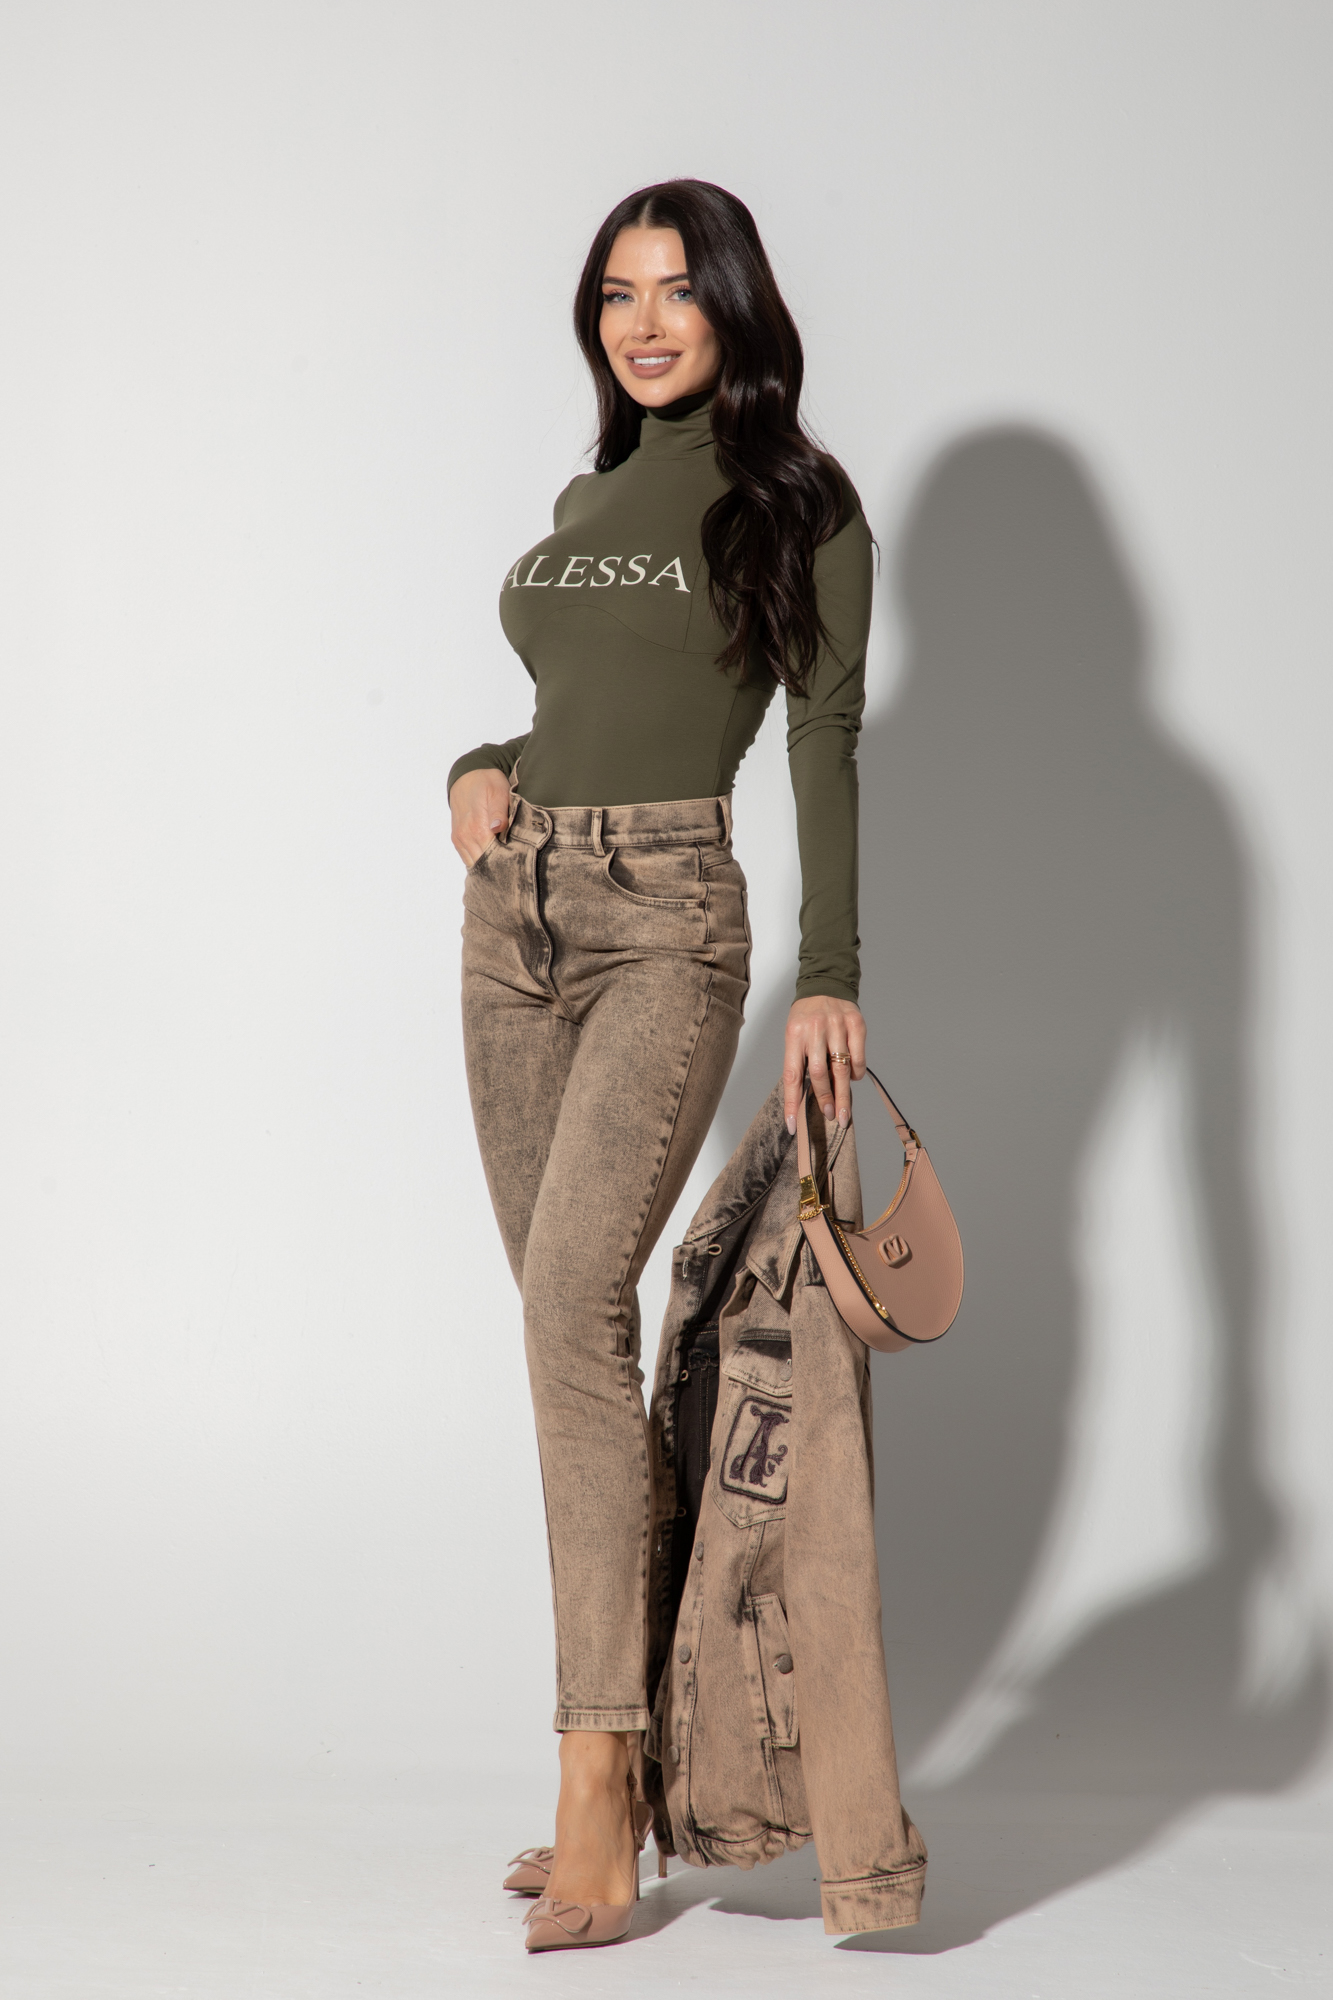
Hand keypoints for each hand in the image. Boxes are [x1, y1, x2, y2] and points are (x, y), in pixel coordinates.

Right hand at [450, 768, 512, 867]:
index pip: (493, 857)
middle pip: (484, 864)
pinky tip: (493, 863)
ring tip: (506, 869)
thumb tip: (497, 828)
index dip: (506, 864)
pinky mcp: (457, 839)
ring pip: (475, 864)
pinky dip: (480, 863)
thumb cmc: (487, 782)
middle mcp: (465, 836)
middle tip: (517, 872)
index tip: (520, 868)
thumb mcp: (498, 792)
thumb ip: (499, 812)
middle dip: (499, 869)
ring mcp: (460, 839)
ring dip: (489, 868)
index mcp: (477, 827)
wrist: (467, 775)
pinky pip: (468, 858)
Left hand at [783, 995, 866, 1133]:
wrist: (825, 984)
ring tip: (844, 1112)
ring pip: (841, 1069)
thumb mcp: (795, 1035)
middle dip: (825, 1100)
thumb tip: (808, 1097)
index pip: (791, 1076)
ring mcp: (836, 1025)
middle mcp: (814, 1029)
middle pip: (820, 1074)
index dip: (791, 1104)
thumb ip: (801, 1061)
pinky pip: (857, 1057)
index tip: (793, 1126)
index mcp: (794, 1035)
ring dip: (843, 1094)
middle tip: (831, 1117)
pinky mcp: (856, 1023)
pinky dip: (856, 1072)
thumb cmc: (806, 1017)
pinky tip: (852, 1078)